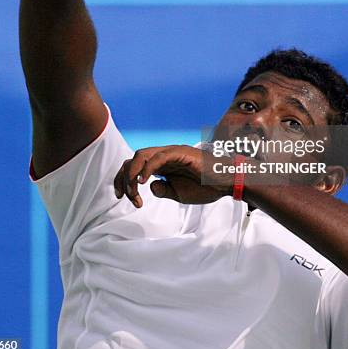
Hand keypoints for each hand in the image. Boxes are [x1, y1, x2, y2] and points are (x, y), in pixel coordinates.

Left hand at [113, 145, 233, 206]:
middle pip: (133, 159)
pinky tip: (142, 182)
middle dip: (123, 177)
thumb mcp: (179, 194)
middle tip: (124, 196)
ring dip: (132, 174)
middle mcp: (163, 155)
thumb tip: (150, 187)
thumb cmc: (205, 187)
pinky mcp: (180, 153)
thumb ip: (163, 190)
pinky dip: (146, 169)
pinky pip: (158, 158)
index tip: (121, 196)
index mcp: (162, 164)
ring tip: (133, 191)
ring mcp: (171, 152)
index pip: (135, 166)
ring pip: (141, 155)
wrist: (226, 182)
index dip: (123, 179)